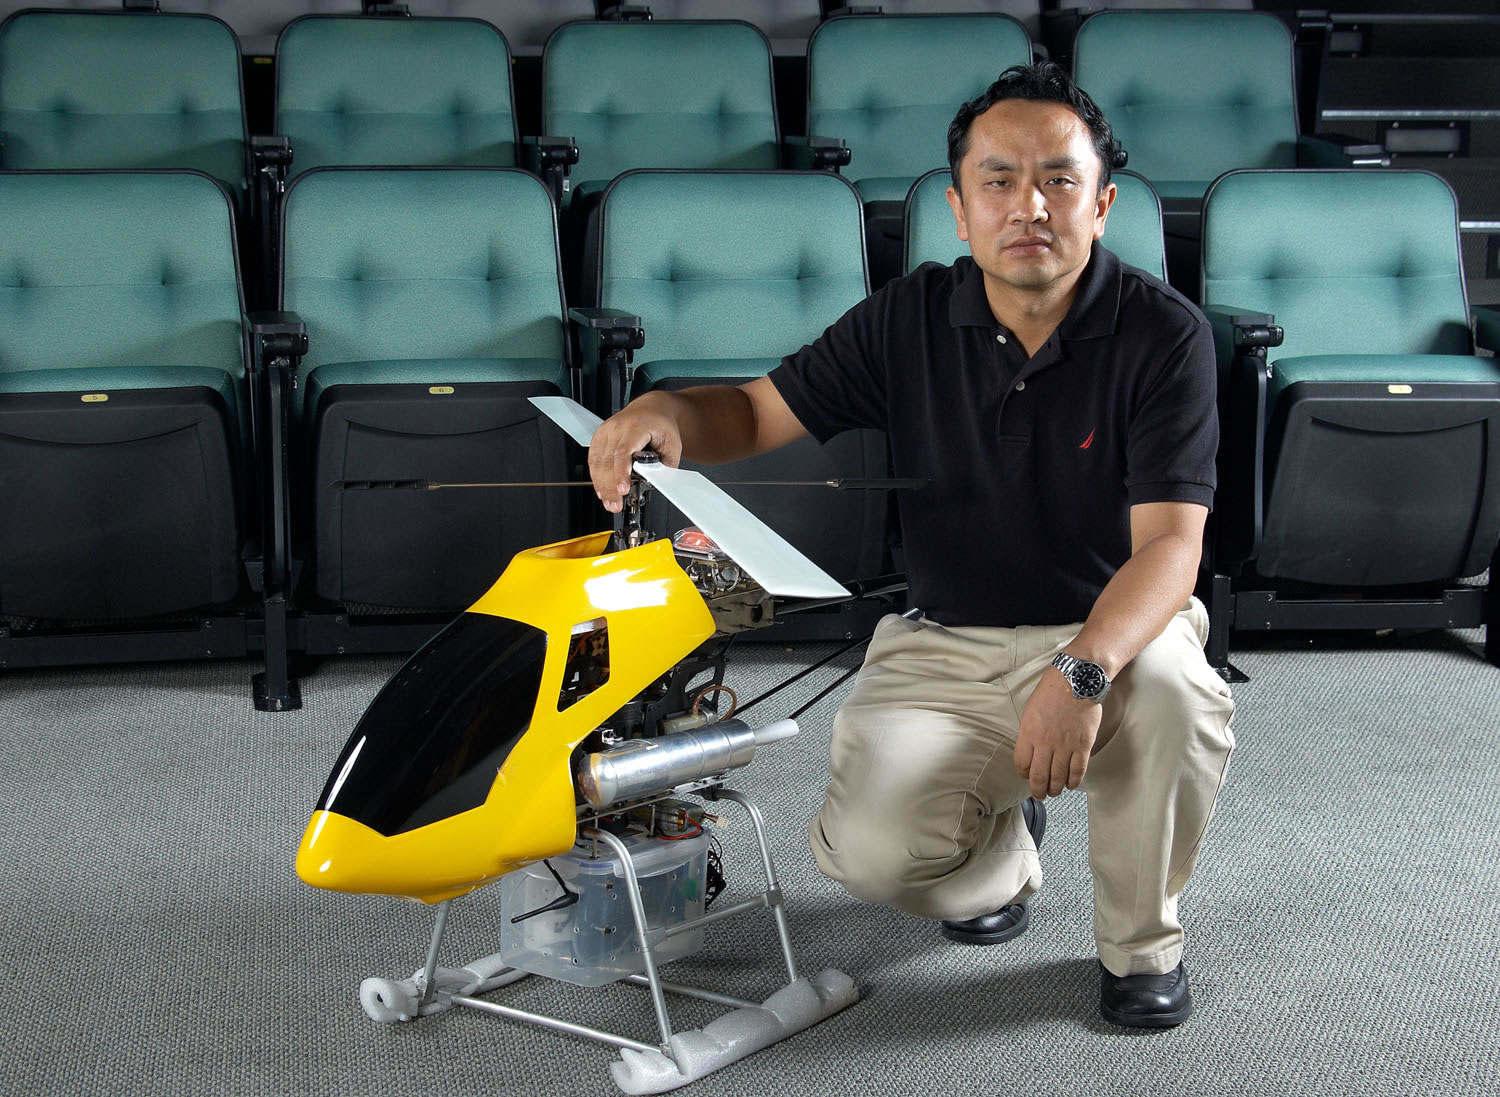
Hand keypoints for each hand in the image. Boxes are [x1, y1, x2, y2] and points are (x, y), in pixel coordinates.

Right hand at [586, 398, 682, 513]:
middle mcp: (617, 427)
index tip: (622, 490)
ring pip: (597, 462)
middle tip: (615, 505)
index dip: (621, 473)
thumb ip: (664, 466)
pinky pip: (593, 459)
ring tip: (609, 502)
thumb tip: (655, 484)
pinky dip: (596, 476)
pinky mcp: (599, 436)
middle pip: (607, 460)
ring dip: (602, 485)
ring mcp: (606, 431)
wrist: (652, 409)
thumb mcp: (672, 446)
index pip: (624, 452)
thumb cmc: (661, 425)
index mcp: (637, 427)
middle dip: (610, 487)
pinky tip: (602, 489)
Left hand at [1013, 668, 1102, 799]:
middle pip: (1039, 777)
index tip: (1026, 776)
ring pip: (1058, 778)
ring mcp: (1066, 746)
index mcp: (1029, 733)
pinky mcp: (1083, 746)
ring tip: (1054, 791)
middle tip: (1039, 794)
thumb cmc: (1052, 691)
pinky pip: (1078, 771)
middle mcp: (1046, 743)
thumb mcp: (1030, 711)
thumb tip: (1030, 751)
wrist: (1076, 681)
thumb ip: (1029, 733)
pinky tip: (1071, 784)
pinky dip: (1073, 782)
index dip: (1023, 774)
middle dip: (1038, 790)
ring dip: (1055, 789)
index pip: (1021, 764)